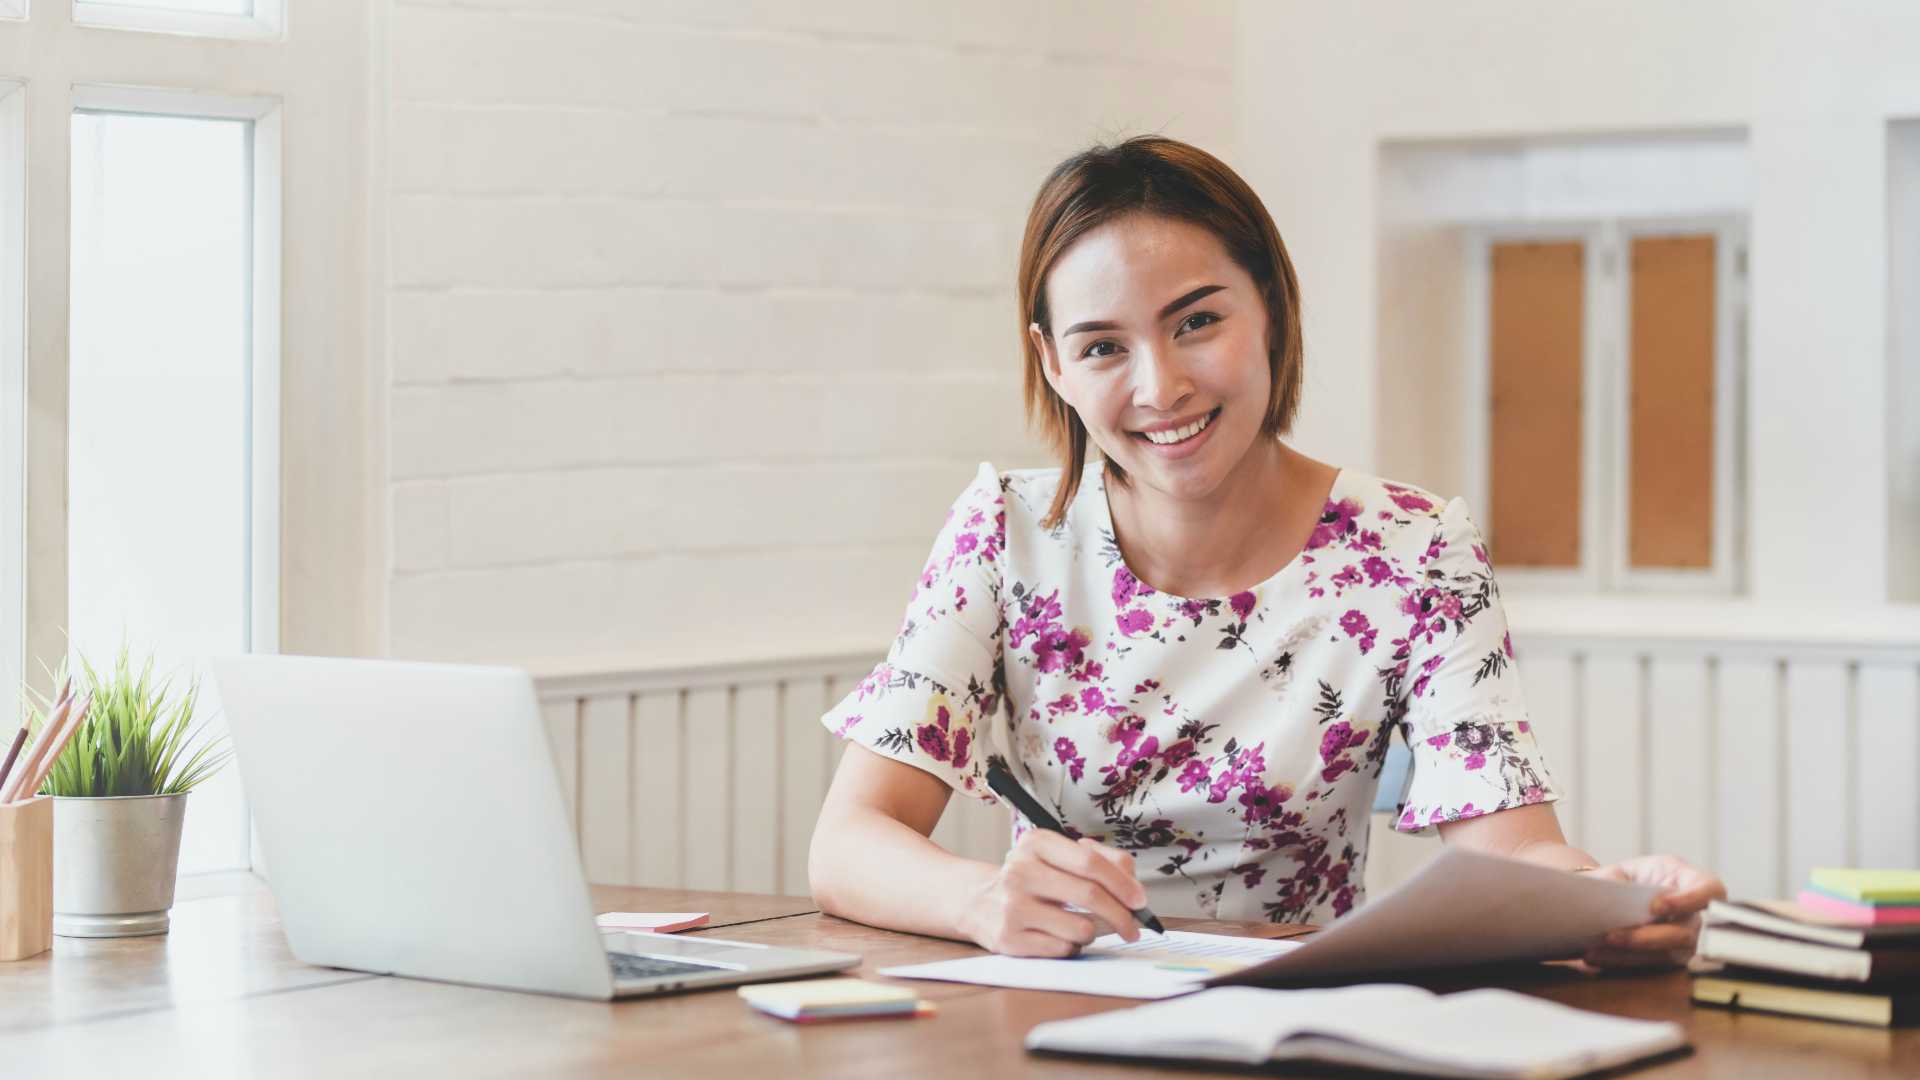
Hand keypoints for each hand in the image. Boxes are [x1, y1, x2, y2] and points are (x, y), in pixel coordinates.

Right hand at [958, 831, 1145, 956]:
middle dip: (1122, 915)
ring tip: (1079, 926)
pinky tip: (1057, 936)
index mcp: (1036, 843)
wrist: (979, 902)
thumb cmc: (1032, 880)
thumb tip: (1133, 885)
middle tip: (1133, 927)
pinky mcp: (1009, 939)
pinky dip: (1071, 947)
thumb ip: (1100, 861)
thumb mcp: (1058, 857)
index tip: (1140, 900)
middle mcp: (1020, 871)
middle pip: (1090, 895)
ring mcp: (1012, 906)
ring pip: (1081, 928)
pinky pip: (1063, 949)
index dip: (1123, 883)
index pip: (1090, 862)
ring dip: (1092, 933)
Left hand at [1581, 854, 1725, 969]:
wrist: (1609, 900)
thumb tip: (1607, 899)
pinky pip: (1652, 965)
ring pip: (1669, 954)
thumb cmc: (1621, 880)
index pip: (1710, 890)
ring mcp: (1686, 939)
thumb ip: (1616, 882)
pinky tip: (1597, 957)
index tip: (1656, 906)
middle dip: (1648, 937)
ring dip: (1631, 954)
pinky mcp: (1670, 958)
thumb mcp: (1618, 872)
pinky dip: (1623, 962)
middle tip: (1611, 936)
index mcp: (1686, 879)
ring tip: (1596, 950)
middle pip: (1687, 932)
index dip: (1691, 900)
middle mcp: (1694, 913)